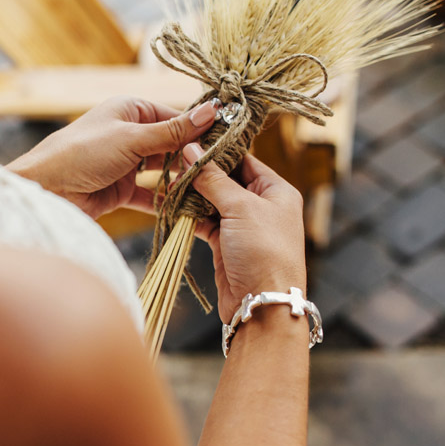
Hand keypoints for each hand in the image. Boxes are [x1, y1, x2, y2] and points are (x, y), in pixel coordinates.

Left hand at [7, 96, 216, 217]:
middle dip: (193, 159)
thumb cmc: (81, 154)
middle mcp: (130, 133)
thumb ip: (172, 131)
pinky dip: (165, 201)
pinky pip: (150, 194)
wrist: (45, 191)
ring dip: (182, 181)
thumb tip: (212, 110)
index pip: (175, 117)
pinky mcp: (121, 189)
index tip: (227, 144)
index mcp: (130, 109)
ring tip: (207, 192)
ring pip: (163, 171)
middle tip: (221, 173)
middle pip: (172, 145)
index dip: (200, 130)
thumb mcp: (131, 139)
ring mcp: (126, 162)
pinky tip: (185, 209)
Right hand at [184, 144, 306, 323]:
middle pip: (226, 179)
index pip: (244, 159)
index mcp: (276, 190)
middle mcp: (262, 205)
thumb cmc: (264, 252)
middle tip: (173, 162)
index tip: (191, 141)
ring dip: (192, 194)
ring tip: (168, 182)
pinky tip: (173, 205)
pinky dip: (190, 215)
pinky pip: (205, 222)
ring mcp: (243, 225)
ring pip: (213, 200)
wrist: (261, 304)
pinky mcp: (226, 244)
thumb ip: (213, 179)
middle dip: (200, 173)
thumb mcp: (240, 207)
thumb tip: (192, 150)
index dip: (218, 150)